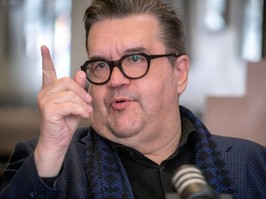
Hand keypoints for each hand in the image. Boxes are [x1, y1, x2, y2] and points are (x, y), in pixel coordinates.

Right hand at [34, 46, 92, 176]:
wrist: (58, 141)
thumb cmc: (66, 123)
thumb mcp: (75, 104)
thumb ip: (78, 89)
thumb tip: (81, 72)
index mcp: (50, 90)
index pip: (47, 71)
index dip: (46, 59)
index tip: (44, 47)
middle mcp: (45, 93)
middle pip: (66, 81)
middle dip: (81, 91)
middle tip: (88, 102)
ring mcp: (45, 101)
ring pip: (70, 94)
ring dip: (82, 103)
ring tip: (87, 111)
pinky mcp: (48, 110)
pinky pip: (69, 105)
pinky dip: (80, 110)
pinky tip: (83, 115)